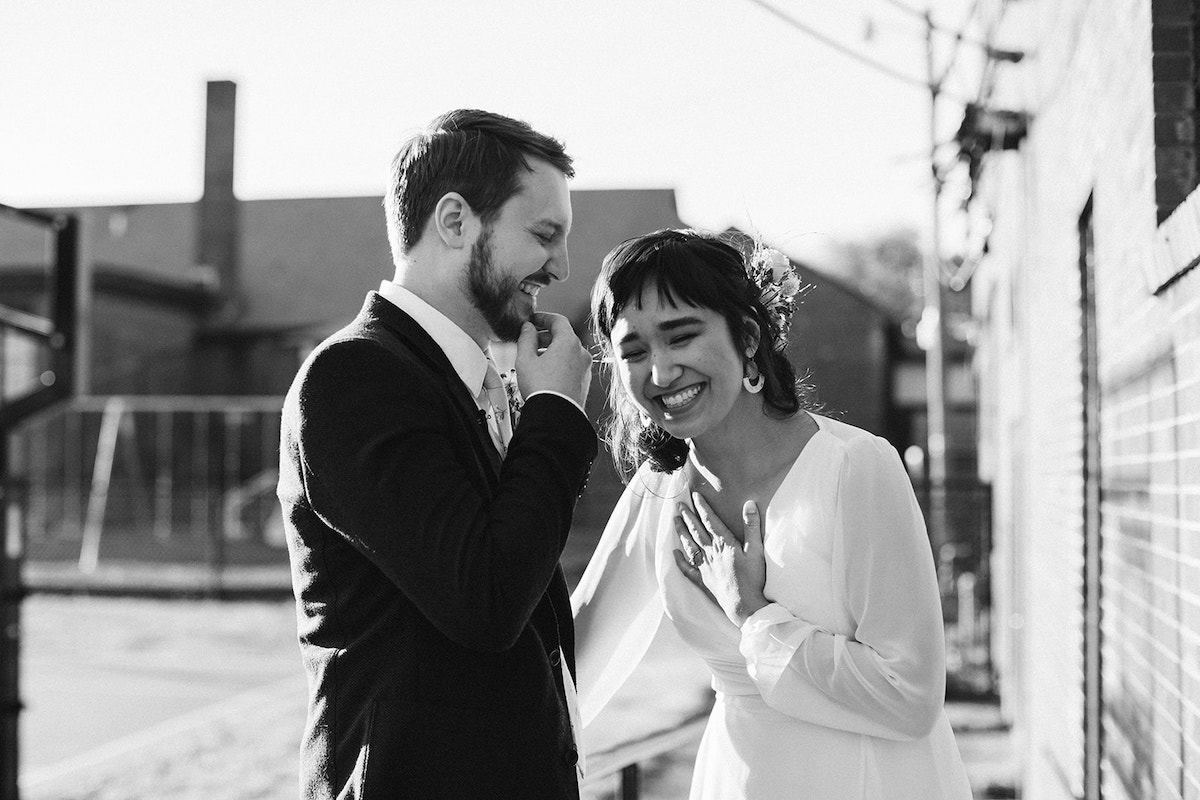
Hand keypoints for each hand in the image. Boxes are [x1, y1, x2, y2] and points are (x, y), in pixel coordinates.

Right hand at [515, 312, 590, 407]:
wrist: (556, 416)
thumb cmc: (541, 387)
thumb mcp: (525, 359)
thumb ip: (526, 338)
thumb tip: (528, 328)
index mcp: (569, 342)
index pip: (558, 321)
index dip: (543, 318)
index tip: (533, 320)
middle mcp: (581, 353)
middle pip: (564, 336)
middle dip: (546, 336)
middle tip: (530, 341)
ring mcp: (585, 368)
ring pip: (568, 352)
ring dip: (553, 351)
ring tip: (535, 359)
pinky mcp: (584, 382)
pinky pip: (572, 366)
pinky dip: (560, 363)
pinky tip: (546, 373)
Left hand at [673, 493, 768, 626]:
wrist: (744, 606)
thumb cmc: (752, 579)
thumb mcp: (756, 550)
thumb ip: (751, 527)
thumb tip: (749, 504)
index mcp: (724, 544)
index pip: (710, 521)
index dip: (702, 507)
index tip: (695, 496)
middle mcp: (711, 553)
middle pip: (696, 531)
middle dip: (687, 516)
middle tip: (678, 505)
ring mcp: (705, 567)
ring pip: (689, 546)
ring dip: (681, 532)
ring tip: (674, 521)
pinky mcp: (703, 580)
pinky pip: (688, 569)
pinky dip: (680, 560)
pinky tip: (674, 553)